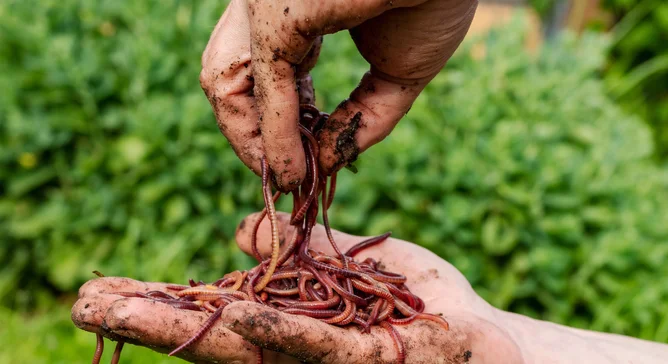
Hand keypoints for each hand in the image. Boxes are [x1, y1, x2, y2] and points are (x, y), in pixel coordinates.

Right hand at [72, 212, 522, 362]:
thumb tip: (239, 234)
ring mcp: (323, 362)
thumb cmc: (416, 305)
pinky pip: (316, 347)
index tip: (110, 285)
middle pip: (211, 335)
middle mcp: (293, 349)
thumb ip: (297, 251)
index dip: (162, 299)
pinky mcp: (364, 363)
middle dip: (148, 319)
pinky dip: (275, 330)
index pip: (213, 310)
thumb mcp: (345, 265)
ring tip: (124, 310)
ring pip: (245, 347)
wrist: (483, 342)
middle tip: (86, 301)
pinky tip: (238, 312)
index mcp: (289, 323)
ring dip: (184, 330)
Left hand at [199, 0, 476, 189]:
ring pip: (228, 82)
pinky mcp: (277, 16)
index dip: (275, 119)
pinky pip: (267, 85)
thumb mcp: (397, 74)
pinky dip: (276, 134)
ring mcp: (266, 6)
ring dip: (253, 140)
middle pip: (229, 78)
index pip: (261, 69)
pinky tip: (290, 169)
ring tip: (283, 178)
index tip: (300, 154)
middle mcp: (269, 4)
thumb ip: (359, 121)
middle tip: (282, 174)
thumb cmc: (434, 2)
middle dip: (251, 133)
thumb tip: (324, 164)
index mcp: (295, 7)